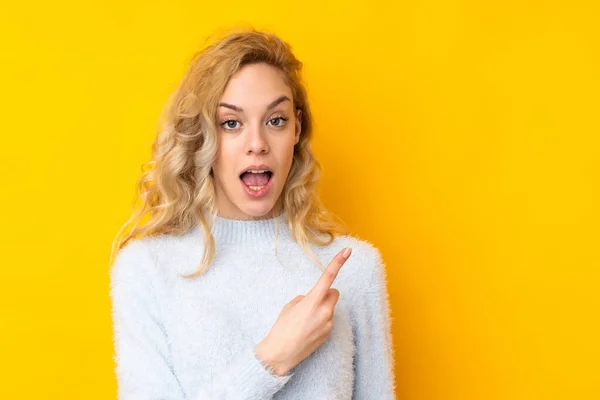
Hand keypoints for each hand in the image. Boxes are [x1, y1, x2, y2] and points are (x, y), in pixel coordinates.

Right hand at [255, 247, 352, 375]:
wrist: (280, 354)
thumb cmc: (281, 328)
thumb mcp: (290, 306)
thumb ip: (305, 298)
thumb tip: (312, 300)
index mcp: (313, 301)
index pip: (328, 277)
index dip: (338, 262)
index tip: (348, 250)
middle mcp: (325, 311)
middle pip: (334, 293)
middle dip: (325, 294)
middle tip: (310, 302)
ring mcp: (328, 324)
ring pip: (330, 308)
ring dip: (322, 308)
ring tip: (305, 320)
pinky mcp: (328, 334)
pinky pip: (328, 320)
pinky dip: (320, 320)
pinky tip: (308, 329)